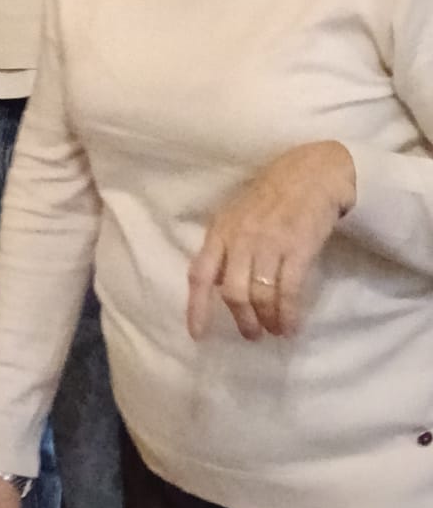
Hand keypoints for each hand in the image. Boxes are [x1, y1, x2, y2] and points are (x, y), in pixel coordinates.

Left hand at [188, 141, 355, 341]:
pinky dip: (289, 313)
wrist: (312, 172)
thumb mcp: (236, 216)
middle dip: (242, 319)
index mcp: (220, 231)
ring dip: (267, 319)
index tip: (198, 335)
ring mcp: (268, 244)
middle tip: (252, 334)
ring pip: (260, 295)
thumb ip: (225, 246)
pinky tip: (292, 325)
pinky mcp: (297, 248)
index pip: (200, 274)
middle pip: (232, 291)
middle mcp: (240, 239)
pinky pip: (288, 291)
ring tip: (276, 330)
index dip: (196, 307)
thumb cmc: (272, 194)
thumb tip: (215, 284)